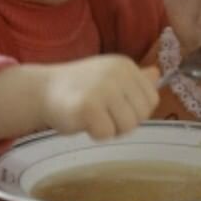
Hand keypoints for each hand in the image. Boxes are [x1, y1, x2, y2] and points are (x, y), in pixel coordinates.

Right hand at [40, 56, 159, 140]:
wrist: (43, 90)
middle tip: (102, 113)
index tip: (116, 106)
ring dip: (110, 129)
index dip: (136, 110)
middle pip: (141, 115)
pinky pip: (106, 134)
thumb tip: (157, 75)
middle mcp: (117, 74)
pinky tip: (83, 122)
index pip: (152, 99)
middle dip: (123, 122)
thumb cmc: (79, 86)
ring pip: (127, 127)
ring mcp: (103, 89)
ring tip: (93, 117)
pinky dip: (95, 134)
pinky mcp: (88, 107)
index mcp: (125, 66)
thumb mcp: (109, 76)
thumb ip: (134, 79)